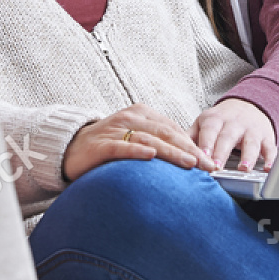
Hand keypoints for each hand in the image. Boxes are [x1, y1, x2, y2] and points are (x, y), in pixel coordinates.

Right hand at [62, 103, 215, 181]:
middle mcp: (130, 118)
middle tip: (207, 166)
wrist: (69, 149)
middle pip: (166, 133)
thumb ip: (157, 143)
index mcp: (142, 113)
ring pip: (149, 140)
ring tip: (190, 163)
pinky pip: (122, 147)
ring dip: (172, 152)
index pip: (173, 128)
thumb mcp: (135, 139)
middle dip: (190, 150)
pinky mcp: (101, 145)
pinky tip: (150, 156)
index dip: (193, 144)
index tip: (210, 160)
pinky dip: (137, 151)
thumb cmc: (108, 147)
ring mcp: (115, 130)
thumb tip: (189, 159)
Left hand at [192, 98, 276, 173]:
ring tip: (243, 169)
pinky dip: (270, 159)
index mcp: (215, 119)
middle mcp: (234, 123)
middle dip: (222, 152)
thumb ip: (189, 136)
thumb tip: (173, 150)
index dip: (205, 144)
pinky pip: (270, 148)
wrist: (249, 106)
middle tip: (216, 167)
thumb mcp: (203, 123)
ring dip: (248, 156)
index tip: (201, 158)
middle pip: (228, 137)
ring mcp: (252, 130)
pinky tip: (267, 169)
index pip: (209, 131)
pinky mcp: (266, 138)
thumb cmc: (221, 120)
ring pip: (250, 143)